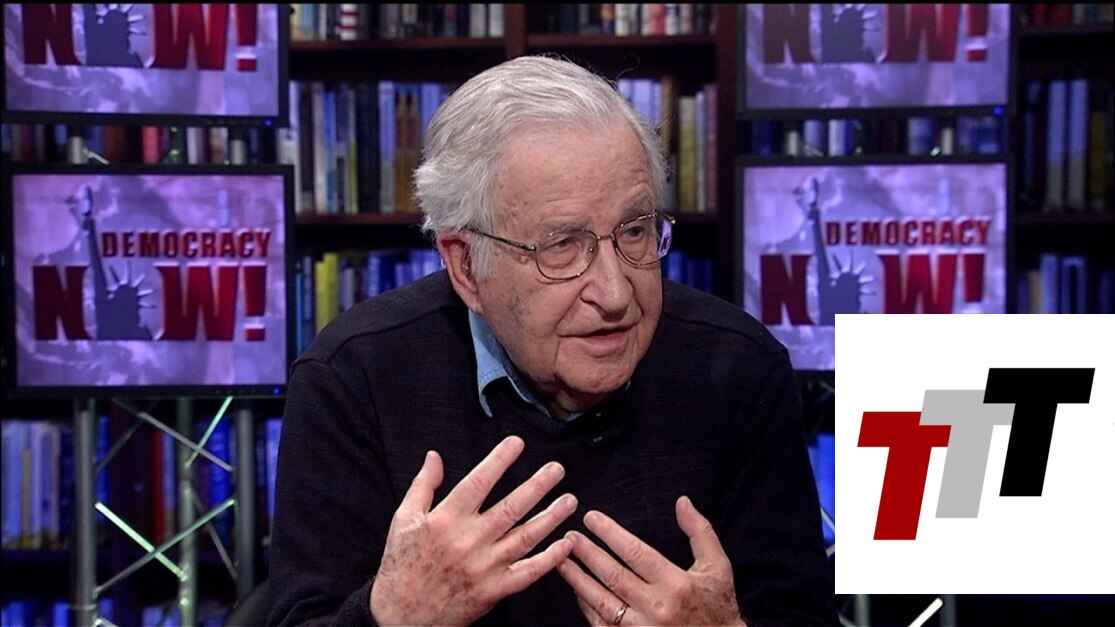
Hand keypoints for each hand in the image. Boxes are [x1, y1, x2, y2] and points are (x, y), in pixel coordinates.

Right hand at [370, 436, 577, 624]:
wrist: (400, 616)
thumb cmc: (402, 565)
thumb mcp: (403, 520)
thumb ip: (423, 485)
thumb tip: (435, 456)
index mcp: (445, 520)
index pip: (478, 483)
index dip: (499, 461)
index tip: (517, 444)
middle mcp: (467, 541)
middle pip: (510, 508)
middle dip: (538, 486)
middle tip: (557, 469)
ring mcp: (483, 568)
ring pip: (525, 538)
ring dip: (551, 517)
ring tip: (569, 500)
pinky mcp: (492, 591)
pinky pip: (527, 574)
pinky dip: (549, 559)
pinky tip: (565, 544)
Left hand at [557, 496, 744, 625]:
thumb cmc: (717, 606)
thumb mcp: (717, 567)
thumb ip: (699, 532)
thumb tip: (682, 502)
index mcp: (676, 584)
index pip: (636, 553)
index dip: (611, 534)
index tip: (591, 518)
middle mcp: (657, 608)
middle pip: (614, 576)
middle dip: (587, 554)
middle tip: (568, 536)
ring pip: (602, 602)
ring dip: (578, 579)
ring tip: (561, 559)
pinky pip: (602, 625)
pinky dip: (587, 607)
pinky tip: (576, 591)